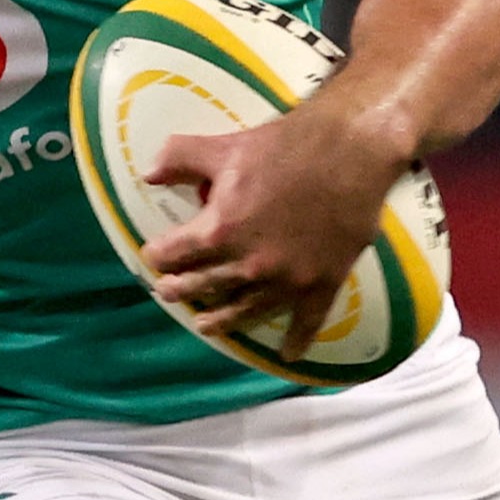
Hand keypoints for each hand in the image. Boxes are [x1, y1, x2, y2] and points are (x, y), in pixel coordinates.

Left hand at [140, 99, 404, 364]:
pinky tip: (289, 354)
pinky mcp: (322, 283)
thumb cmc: (285, 145)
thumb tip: (148, 174)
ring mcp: (286, 281)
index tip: (156, 256)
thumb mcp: (223, 146)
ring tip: (205, 326)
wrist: (351, 150)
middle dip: (180, 289)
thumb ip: (179, 157)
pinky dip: (298, 341)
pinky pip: (307, 322)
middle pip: (202, 286)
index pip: (172, 253)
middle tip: (169, 293)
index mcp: (219, 231)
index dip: (159, 254)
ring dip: (221, 321)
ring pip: (244, 311)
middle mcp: (249, 265)